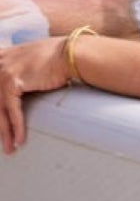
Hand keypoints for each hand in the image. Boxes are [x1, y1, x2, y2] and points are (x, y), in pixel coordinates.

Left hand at [0, 37, 68, 154]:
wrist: (71, 53)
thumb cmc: (61, 54)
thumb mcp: (34, 56)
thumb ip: (22, 66)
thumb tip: (25, 83)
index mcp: (3, 55)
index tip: (0, 121)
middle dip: (0, 123)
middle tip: (4, 139)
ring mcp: (2, 71)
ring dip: (5, 132)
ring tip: (10, 147)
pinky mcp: (11, 82)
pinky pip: (10, 111)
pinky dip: (15, 127)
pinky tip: (19, 140)